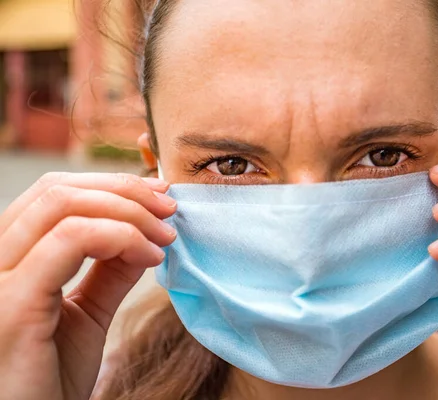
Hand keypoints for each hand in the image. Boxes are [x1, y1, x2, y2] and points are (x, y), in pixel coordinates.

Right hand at [0, 172, 176, 399]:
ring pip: (61, 204)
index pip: (53, 194)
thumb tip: (144, 234)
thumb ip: (109, 271)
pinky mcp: (11, 302)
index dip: (111, 186)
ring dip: (128, 211)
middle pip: (57, 190)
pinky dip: (120, 236)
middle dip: (125, 190)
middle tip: (170, 208)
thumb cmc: (49, 379)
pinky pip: (69, 240)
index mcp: (9, 259)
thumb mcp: (88, 314)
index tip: (160, 197)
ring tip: (164, 236)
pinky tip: (150, 257)